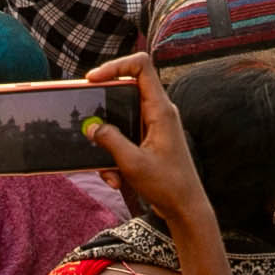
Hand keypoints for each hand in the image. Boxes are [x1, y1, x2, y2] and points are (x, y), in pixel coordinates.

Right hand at [76, 54, 216, 231]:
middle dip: (104, 110)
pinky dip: (116, 155)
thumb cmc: (168, 185)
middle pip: (125, 90)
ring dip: (109, 142)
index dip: (115, 65)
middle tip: (88, 121)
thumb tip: (92, 127)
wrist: (186, 209)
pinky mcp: (149, 140)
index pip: (141, 66)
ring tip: (109, 170)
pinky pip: (125, 137)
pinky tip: (116, 179)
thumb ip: (110, 140)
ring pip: (122, 119)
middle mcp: (159, 112)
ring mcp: (154, 126)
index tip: (93, 79)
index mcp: (160, 109)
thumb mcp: (133, 163)